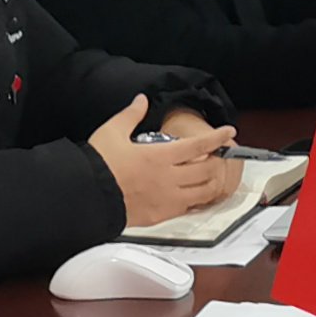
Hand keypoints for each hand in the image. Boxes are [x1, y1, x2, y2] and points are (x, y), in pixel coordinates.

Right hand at [88, 93, 234, 224]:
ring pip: (203, 192)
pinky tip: (194, 196)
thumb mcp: (112, 131)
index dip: (217, 137)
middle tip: (218, 156)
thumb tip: (141, 100)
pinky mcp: (161, 216)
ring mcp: (167, 199)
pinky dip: (196, 201)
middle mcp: (169, 178)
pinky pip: (188, 209)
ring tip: (211, 176)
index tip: (229, 132)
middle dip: (217, 161)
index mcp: (160, 156)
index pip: (198, 145)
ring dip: (211, 182)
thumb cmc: (98, 165)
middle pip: (207, 170)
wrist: (87, 197)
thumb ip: (131, 115)